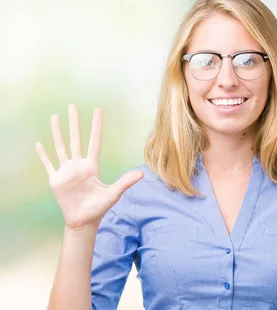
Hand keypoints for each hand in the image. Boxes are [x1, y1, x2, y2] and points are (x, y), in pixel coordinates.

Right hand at [35, 105, 142, 229]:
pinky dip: (43, 155)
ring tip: (54, 117)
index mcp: (91, 166)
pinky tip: (39, 144)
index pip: (94, 141)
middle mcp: (78, 165)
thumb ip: (125, 182)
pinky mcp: (56, 179)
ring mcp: (66, 171)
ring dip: (57, 132)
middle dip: (74, 123)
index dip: (96, 126)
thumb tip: (142, 173)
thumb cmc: (99, 207)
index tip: (97, 111)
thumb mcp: (113, 193)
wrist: (83, 220)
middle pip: (75, 139)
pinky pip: (48, 164)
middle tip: (72, 106)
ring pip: (60, 147)